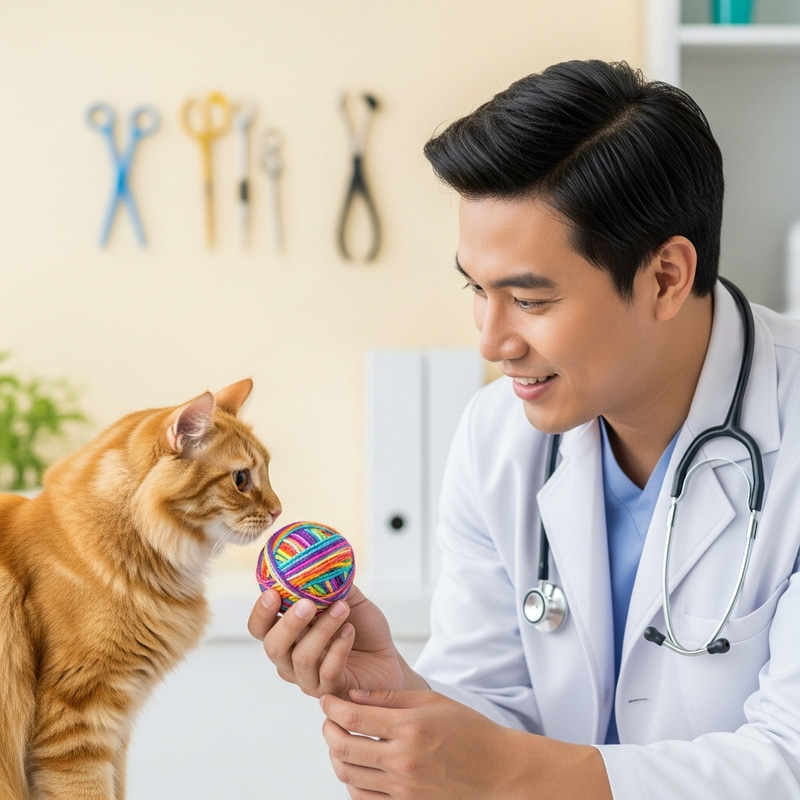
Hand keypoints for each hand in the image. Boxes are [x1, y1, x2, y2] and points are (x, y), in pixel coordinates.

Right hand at [248, 585, 424, 698]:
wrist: (388, 659)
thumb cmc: (363, 630)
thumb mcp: (348, 599)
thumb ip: (330, 584)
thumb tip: (319, 559)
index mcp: (288, 635)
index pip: (260, 628)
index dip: (261, 612)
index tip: (272, 592)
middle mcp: (291, 659)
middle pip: (273, 646)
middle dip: (288, 623)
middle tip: (307, 603)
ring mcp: (309, 678)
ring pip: (302, 658)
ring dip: (323, 629)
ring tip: (343, 609)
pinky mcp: (331, 690)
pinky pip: (328, 671)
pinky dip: (339, 648)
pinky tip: (350, 631)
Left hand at [320, 689, 524, 799]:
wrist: (498, 770)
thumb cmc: (469, 731)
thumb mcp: (432, 701)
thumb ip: (389, 698)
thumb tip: (353, 696)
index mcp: (409, 728)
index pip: (352, 717)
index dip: (331, 707)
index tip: (327, 700)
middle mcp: (403, 760)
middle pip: (342, 747)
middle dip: (328, 729)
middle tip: (330, 719)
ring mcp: (403, 788)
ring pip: (348, 775)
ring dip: (336, 755)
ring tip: (340, 740)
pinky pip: (363, 798)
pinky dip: (351, 782)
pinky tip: (356, 766)